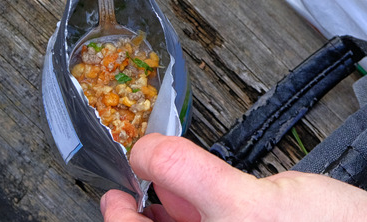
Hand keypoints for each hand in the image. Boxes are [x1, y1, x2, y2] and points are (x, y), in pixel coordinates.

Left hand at [100, 133, 366, 220]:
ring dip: (167, 217)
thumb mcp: (252, 204)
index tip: (114, 190)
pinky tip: (204, 199)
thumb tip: (147, 151)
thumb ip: (190, 176)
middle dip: (139, 219)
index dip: (120, 219)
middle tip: (123, 194)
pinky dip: (202, 213)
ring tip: (156, 193)